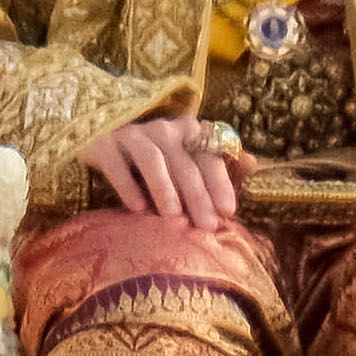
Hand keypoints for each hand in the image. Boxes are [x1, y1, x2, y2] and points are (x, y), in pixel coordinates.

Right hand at [91, 115, 252, 229]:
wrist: (102, 142)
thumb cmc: (157, 163)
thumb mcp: (189, 161)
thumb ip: (220, 165)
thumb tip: (253, 163)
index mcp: (189, 131)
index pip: (209, 156)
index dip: (220, 183)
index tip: (228, 212)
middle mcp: (163, 129)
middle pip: (184, 162)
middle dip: (197, 195)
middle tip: (204, 226)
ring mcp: (132, 135)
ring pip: (153, 160)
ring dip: (165, 188)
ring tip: (173, 216)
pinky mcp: (104, 145)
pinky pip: (117, 164)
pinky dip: (128, 185)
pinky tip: (137, 207)